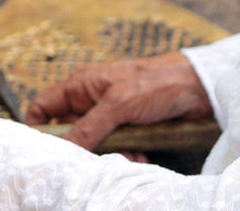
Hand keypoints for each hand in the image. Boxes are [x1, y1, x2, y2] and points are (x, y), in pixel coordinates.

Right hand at [25, 51, 211, 150]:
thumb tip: (65, 148)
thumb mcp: (120, 103)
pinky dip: (125, 155)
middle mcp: (92, 99)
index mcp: (82, 85)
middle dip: (84, 149)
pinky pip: (116, 149)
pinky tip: (140, 156)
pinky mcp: (129, 127)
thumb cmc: (159, 82)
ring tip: (128, 156)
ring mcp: (111, 114)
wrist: (199, 87)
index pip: (44, 107)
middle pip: (70, 132)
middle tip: (97, 157)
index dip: (40, 129)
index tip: (48, 151)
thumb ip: (90, 126)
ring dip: (109, 155)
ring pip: (94, 145)